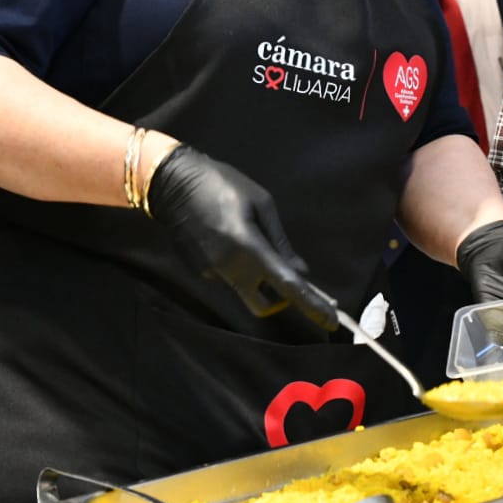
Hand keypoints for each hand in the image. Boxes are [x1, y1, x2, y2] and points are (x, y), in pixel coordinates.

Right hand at [146, 145, 339, 331]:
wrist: (172, 184)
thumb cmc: (223, 184)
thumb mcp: (261, 203)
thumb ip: (280, 241)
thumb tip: (300, 270)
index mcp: (248, 245)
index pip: (286, 284)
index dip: (311, 303)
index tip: (330, 318)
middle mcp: (228, 267)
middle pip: (264, 303)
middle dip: (281, 300)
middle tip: (291, 279)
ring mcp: (211, 273)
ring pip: (246, 289)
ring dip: (258, 277)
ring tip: (249, 238)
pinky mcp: (200, 272)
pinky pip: (229, 277)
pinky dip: (239, 267)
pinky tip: (228, 237)